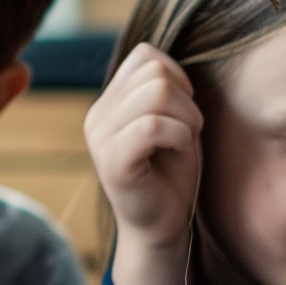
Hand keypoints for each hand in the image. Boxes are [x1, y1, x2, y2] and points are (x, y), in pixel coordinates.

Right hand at [84, 42, 202, 284]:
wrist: (161, 228)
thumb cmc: (171, 176)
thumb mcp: (170, 122)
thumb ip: (162, 90)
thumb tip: (165, 63)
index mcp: (107, 104)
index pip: (145, 55)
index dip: (177, 74)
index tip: (184, 109)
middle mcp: (97, 117)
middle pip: (154, 70)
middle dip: (186, 97)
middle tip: (188, 130)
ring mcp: (101, 139)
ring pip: (156, 92)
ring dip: (186, 116)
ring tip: (184, 140)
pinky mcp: (113, 162)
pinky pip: (154, 126)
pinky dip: (180, 135)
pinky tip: (180, 152)